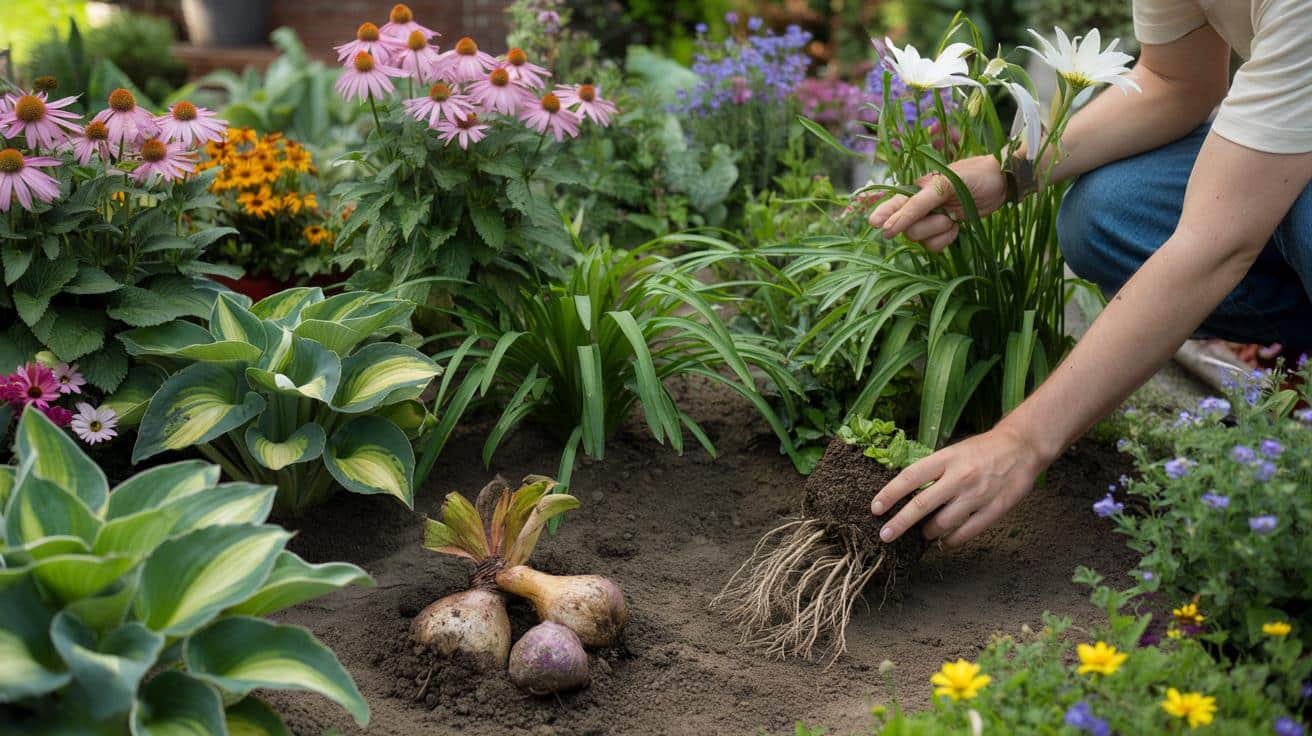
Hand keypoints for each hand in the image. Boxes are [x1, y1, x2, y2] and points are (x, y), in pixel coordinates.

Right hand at [867, 154, 1007, 251]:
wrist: (1000, 183)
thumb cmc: (972, 176)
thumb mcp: (944, 184)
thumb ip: (917, 205)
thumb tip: (890, 226)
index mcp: (915, 190)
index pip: (892, 206)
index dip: (883, 216)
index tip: (875, 225)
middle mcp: (919, 207)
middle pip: (906, 229)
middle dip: (927, 226)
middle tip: (945, 216)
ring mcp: (931, 221)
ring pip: (920, 239)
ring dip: (939, 232)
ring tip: (954, 219)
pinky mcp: (943, 232)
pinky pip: (934, 246)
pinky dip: (946, 240)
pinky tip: (957, 227)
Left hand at [869, 425, 1046, 547]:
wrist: (1022, 447)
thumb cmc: (981, 450)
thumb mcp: (953, 452)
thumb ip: (932, 470)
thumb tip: (904, 492)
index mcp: (946, 459)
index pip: (910, 477)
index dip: (889, 494)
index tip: (875, 508)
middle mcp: (959, 477)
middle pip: (921, 504)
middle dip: (899, 523)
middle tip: (885, 535)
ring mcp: (977, 495)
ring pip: (943, 523)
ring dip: (927, 532)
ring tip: (924, 533)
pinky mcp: (994, 510)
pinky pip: (966, 533)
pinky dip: (951, 541)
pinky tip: (944, 543)